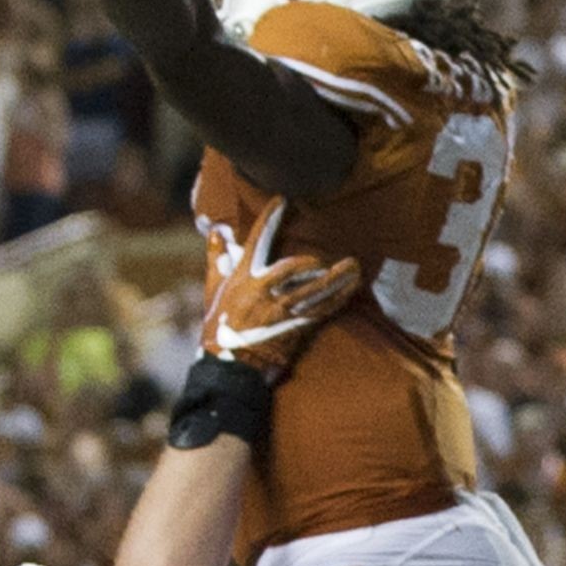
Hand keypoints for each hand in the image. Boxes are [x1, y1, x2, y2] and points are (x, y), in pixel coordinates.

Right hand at [200, 201, 361, 363]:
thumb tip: (216, 230)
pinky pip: (323, 309)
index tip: (282, 201)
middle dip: (311, 261)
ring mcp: (282, 311)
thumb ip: (217, 258)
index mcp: (244, 279)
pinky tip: (352, 287)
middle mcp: (264, 292)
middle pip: (292, 269)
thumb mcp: (212, 289)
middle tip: (326, 257)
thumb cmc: (220, 325)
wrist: (231, 364)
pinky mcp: (297, 327)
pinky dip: (339, 297)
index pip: (257, 242)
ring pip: (314, 290)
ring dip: (336, 278)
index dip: (270, 220)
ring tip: (353, 265)